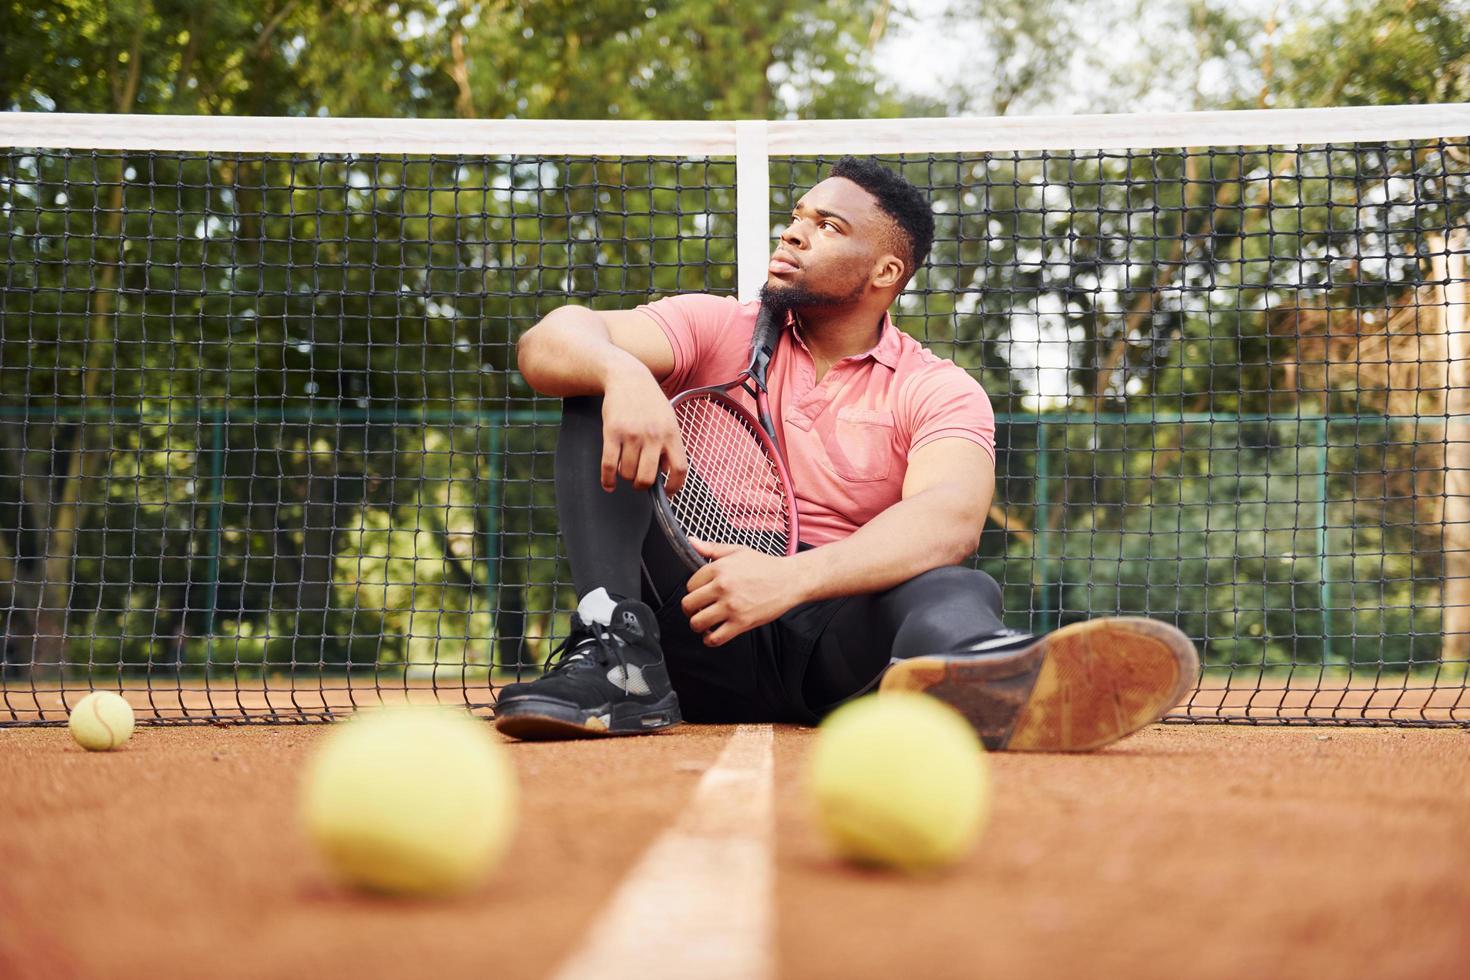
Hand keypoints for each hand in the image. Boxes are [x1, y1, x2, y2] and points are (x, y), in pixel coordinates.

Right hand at [600, 366, 687, 492]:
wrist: (628, 377)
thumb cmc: (649, 401)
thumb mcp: (669, 419)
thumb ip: (671, 444)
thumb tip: (667, 472)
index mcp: (671, 434)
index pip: (679, 469)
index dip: (674, 486)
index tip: (667, 492)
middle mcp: (653, 436)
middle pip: (648, 477)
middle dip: (642, 485)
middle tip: (639, 483)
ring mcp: (632, 434)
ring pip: (627, 472)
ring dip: (625, 476)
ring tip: (625, 468)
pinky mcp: (612, 432)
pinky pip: (609, 465)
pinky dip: (608, 480)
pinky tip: (609, 484)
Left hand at [681, 539, 807, 646]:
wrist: (790, 580)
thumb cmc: (765, 566)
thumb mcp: (737, 551)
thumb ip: (712, 548)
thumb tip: (691, 542)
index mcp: (719, 569)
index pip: (689, 585)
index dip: (693, 590)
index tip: (700, 593)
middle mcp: (723, 587)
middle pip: (688, 605)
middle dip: (690, 609)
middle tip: (698, 609)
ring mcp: (731, 607)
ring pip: (697, 623)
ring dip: (698, 625)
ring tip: (705, 621)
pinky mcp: (741, 623)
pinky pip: (715, 638)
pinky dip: (709, 639)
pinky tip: (713, 633)